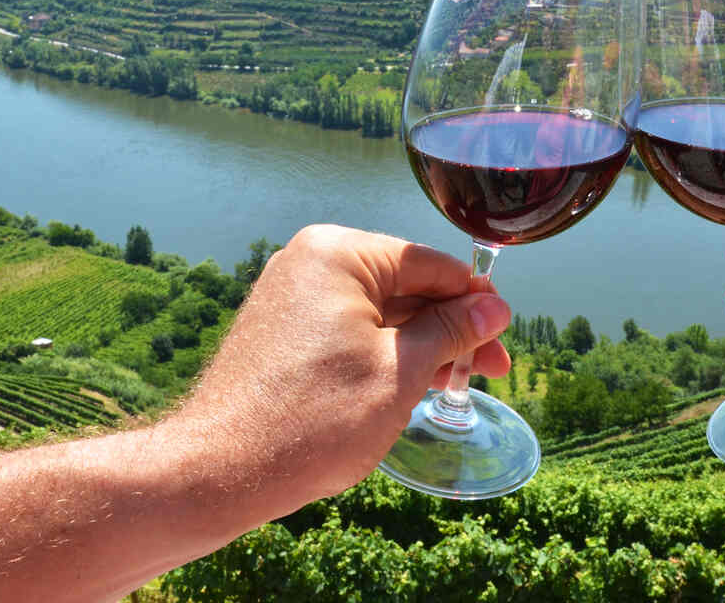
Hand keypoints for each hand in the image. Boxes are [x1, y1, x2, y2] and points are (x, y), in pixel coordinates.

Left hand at [170, 224, 510, 519]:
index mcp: (339, 254)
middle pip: (405, 287)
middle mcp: (310, 262)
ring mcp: (292, 296)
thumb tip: (495, 307)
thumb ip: (451, 331)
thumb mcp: (401, 371)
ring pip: (379, 312)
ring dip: (420, 346)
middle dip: (450, 330)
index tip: (504, 337)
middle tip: (490, 372)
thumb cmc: (313, 420)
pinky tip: (409, 385)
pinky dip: (384, 354)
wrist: (220, 471)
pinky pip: (349, 329)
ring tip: (451, 387)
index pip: (430, 263)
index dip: (474, 301)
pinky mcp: (282, 330)